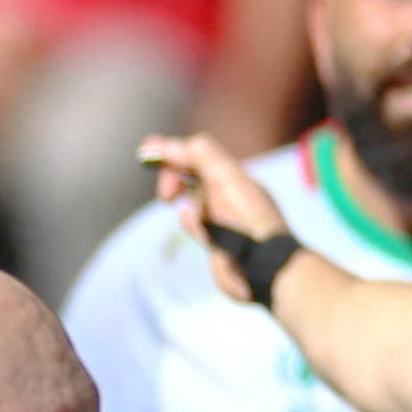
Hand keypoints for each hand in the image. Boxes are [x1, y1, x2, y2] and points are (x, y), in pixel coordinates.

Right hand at [137, 131, 288, 301]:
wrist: (264, 267)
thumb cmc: (249, 222)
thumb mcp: (226, 180)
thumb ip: (201, 157)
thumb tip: (171, 144)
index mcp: (232, 173)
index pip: (198, 152)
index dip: (173, 150)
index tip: (147, 152)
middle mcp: (227, 191)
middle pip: (191, 172)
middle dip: (172, 176)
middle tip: (165, 194)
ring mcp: (221, 215)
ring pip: (191, 198)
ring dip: (183, 202)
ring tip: (186, 213)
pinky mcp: (216, 238)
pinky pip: (195, 223)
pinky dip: (190, 222)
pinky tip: (196, 228)